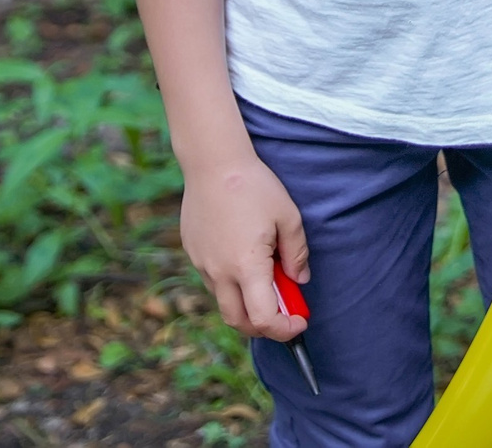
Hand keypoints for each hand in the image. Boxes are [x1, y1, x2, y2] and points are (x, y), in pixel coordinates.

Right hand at [180, 149, 311, 341]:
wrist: (213, 162)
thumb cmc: (255, 186)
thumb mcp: (288, 217)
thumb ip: (297, 254)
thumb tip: (299, 280)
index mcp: (246, 267)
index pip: (264, 320)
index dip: (285, 329)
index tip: (299, 321)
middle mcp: (219, 272)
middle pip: (238, 322)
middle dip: (263, 327)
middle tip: (283, 313)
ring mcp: (202, 264)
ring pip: (223, 301)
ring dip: (246, 303)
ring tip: (266, 277)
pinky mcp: (192, 252)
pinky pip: (212, 280)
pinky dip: (231, 283)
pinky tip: (243, 256)